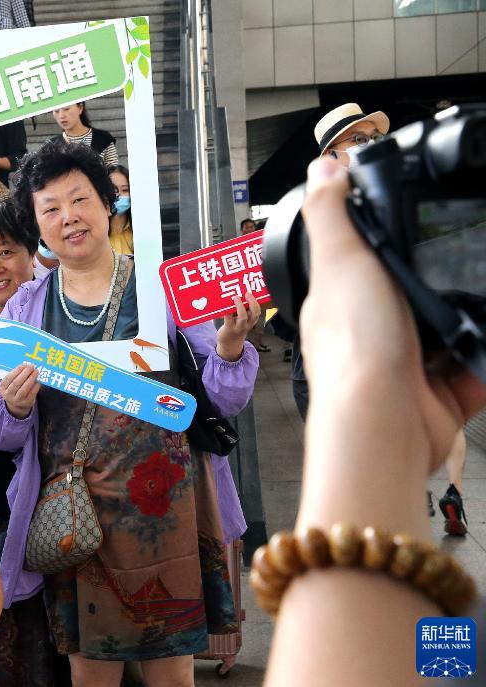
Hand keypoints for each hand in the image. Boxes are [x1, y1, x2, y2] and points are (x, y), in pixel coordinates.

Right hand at [0, 362, 39, 419]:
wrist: (17, 405)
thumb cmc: (14, 390)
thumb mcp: (10, 383)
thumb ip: (16, 375)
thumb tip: (27, 366)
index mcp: (2, 388)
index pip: (8, 378)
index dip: (17, 370)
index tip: (24, 364)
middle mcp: (8, 395)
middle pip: (16, 383)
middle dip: (25, 373)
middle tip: (31, 366)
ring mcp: (17, 401)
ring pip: (24, 389)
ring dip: (31, 379)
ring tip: (36, 372)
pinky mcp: (26, 403)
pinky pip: (31, 393)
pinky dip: (35, 386)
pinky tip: (38, 380)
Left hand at [215, 291, 260, 360]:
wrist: (229, 343)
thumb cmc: (235, 328)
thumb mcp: (242, 321)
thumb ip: (242, 311)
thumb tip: (237, 295)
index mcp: (251, 321)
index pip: (258, 311)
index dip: (256, 302)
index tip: (251, 293)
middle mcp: (247, 324)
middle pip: (254, 313)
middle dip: (252, 302)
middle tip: (247, 294)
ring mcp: (238, 327)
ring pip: (242, 317)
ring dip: (240, 306)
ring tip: (236, 297)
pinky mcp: (229, 328)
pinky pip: (229, 319)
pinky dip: (227, 312)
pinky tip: (224, 305)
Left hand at [298, 157, 485, 474]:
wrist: (384, 420)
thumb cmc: (354, 346)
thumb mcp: (340, 261)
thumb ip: (331, 214)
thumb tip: (323, 167)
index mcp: (343, 301)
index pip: (367, 261)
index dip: (392, 241)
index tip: (425, 221)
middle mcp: (373, 333)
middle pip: (415, 295)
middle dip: (441, 279)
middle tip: (467, 254)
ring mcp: (408, 366)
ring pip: (451, 330)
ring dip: (468, 315)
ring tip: (478, 293)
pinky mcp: (442, 395)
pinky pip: (477, 367)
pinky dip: (485, 356)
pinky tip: (485, 337)